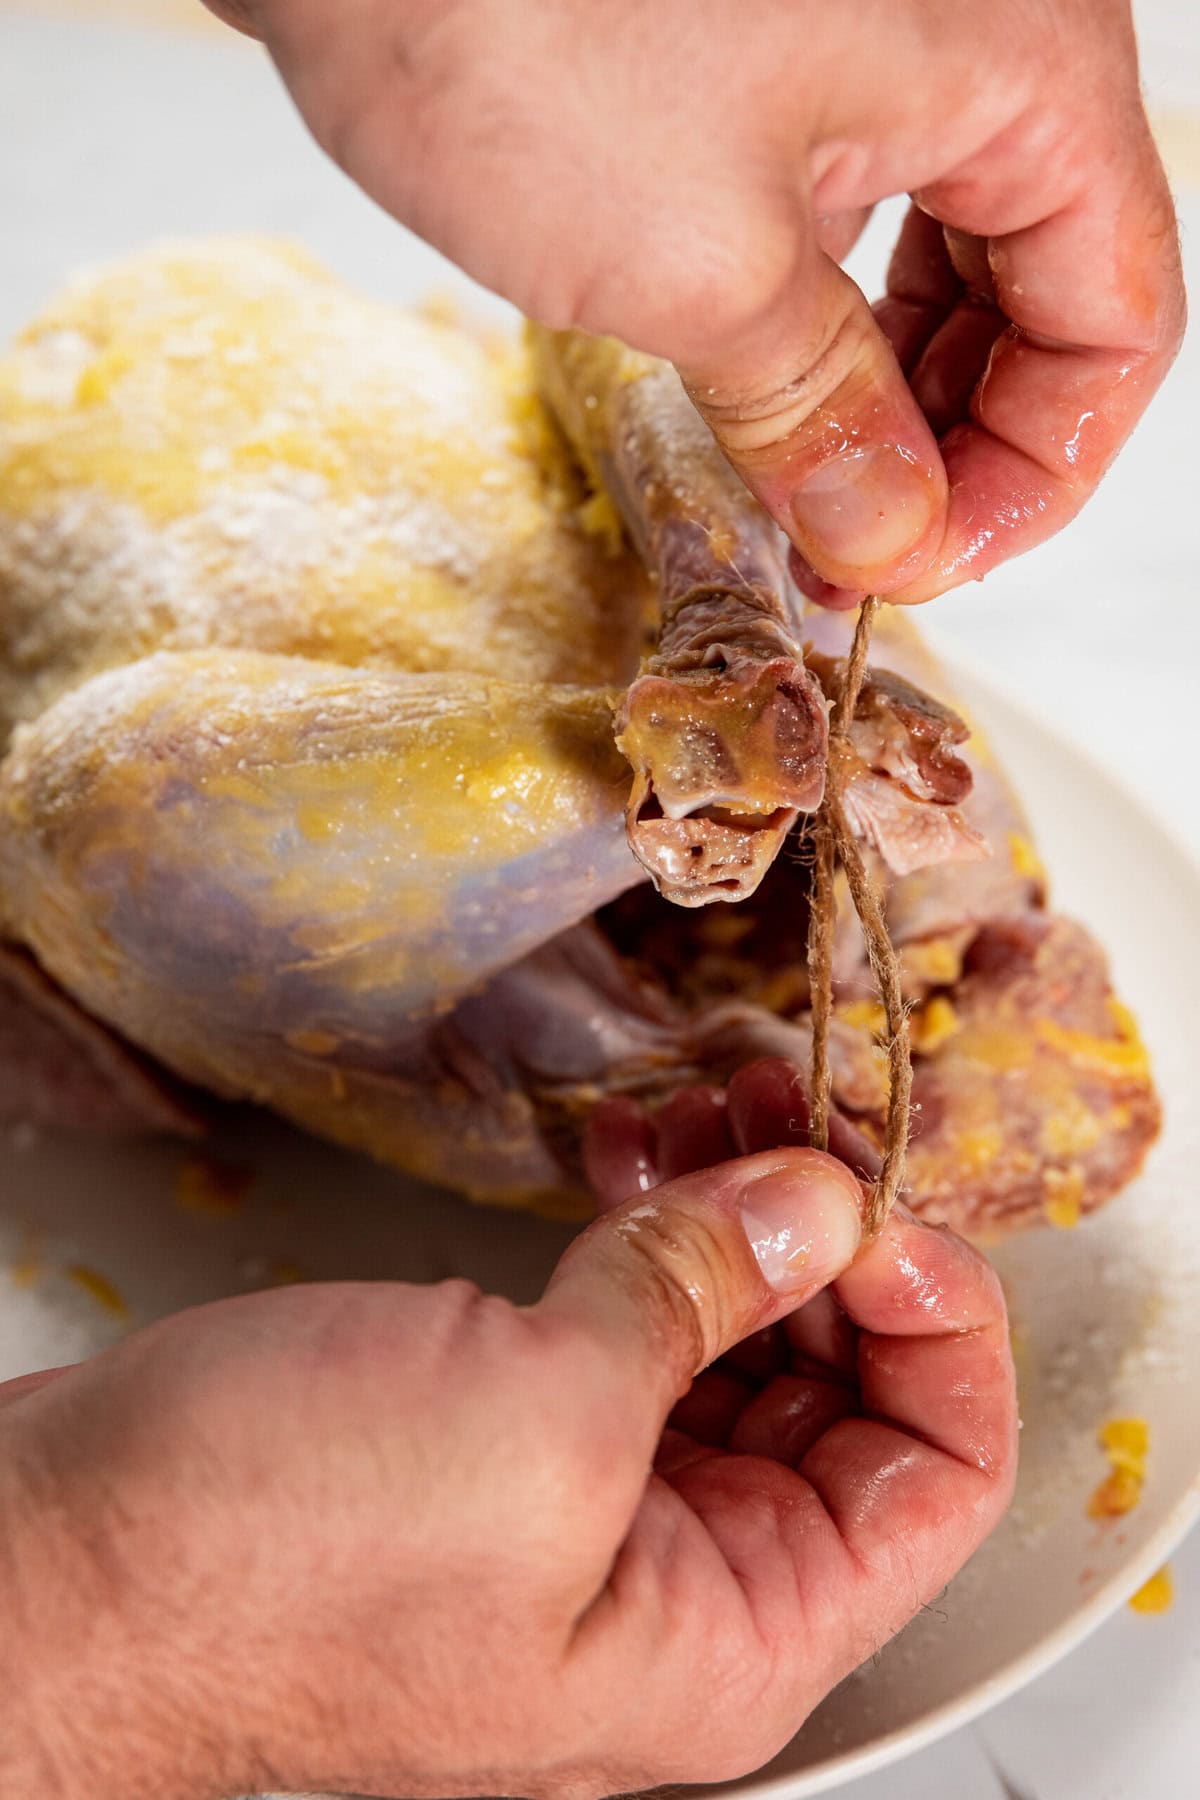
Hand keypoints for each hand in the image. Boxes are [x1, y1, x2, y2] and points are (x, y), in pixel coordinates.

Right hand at [1, 1059, 1015, 1799]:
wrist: (65, 1565)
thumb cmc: (268, 1566)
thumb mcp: (540, 1412)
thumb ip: (703, 1293)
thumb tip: (818, 1203)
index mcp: (729, 1635)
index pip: (938, 1476)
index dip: (938, 1315)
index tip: (883, 1193)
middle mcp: (675, 1587)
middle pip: (844, 1394)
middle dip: (833, 1236)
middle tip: (798, 1114)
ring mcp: (587, 1508)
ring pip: (738, 1347)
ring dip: (744, 1214)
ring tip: (719, 1103)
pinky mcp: (505, 1435)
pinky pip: (635, 1328)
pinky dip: (655, 1233)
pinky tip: (638, 1156)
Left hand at [204, 0, 1182, 601]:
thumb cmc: (520, 12)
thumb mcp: (703, 270)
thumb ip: (822, 419)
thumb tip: (891, 535)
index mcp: (1020, 63)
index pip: (1116, 313)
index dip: (1036, 472)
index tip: (931, 566)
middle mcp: (967, 36)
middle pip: (1040, 284)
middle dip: (958, 444)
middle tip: (864, 556)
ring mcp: (862, 41)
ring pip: (937, 255)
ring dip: (886, 397)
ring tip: (809, 506)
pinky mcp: (759, 62)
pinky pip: (841, 215)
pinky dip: (815, 324)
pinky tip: (760, 403)